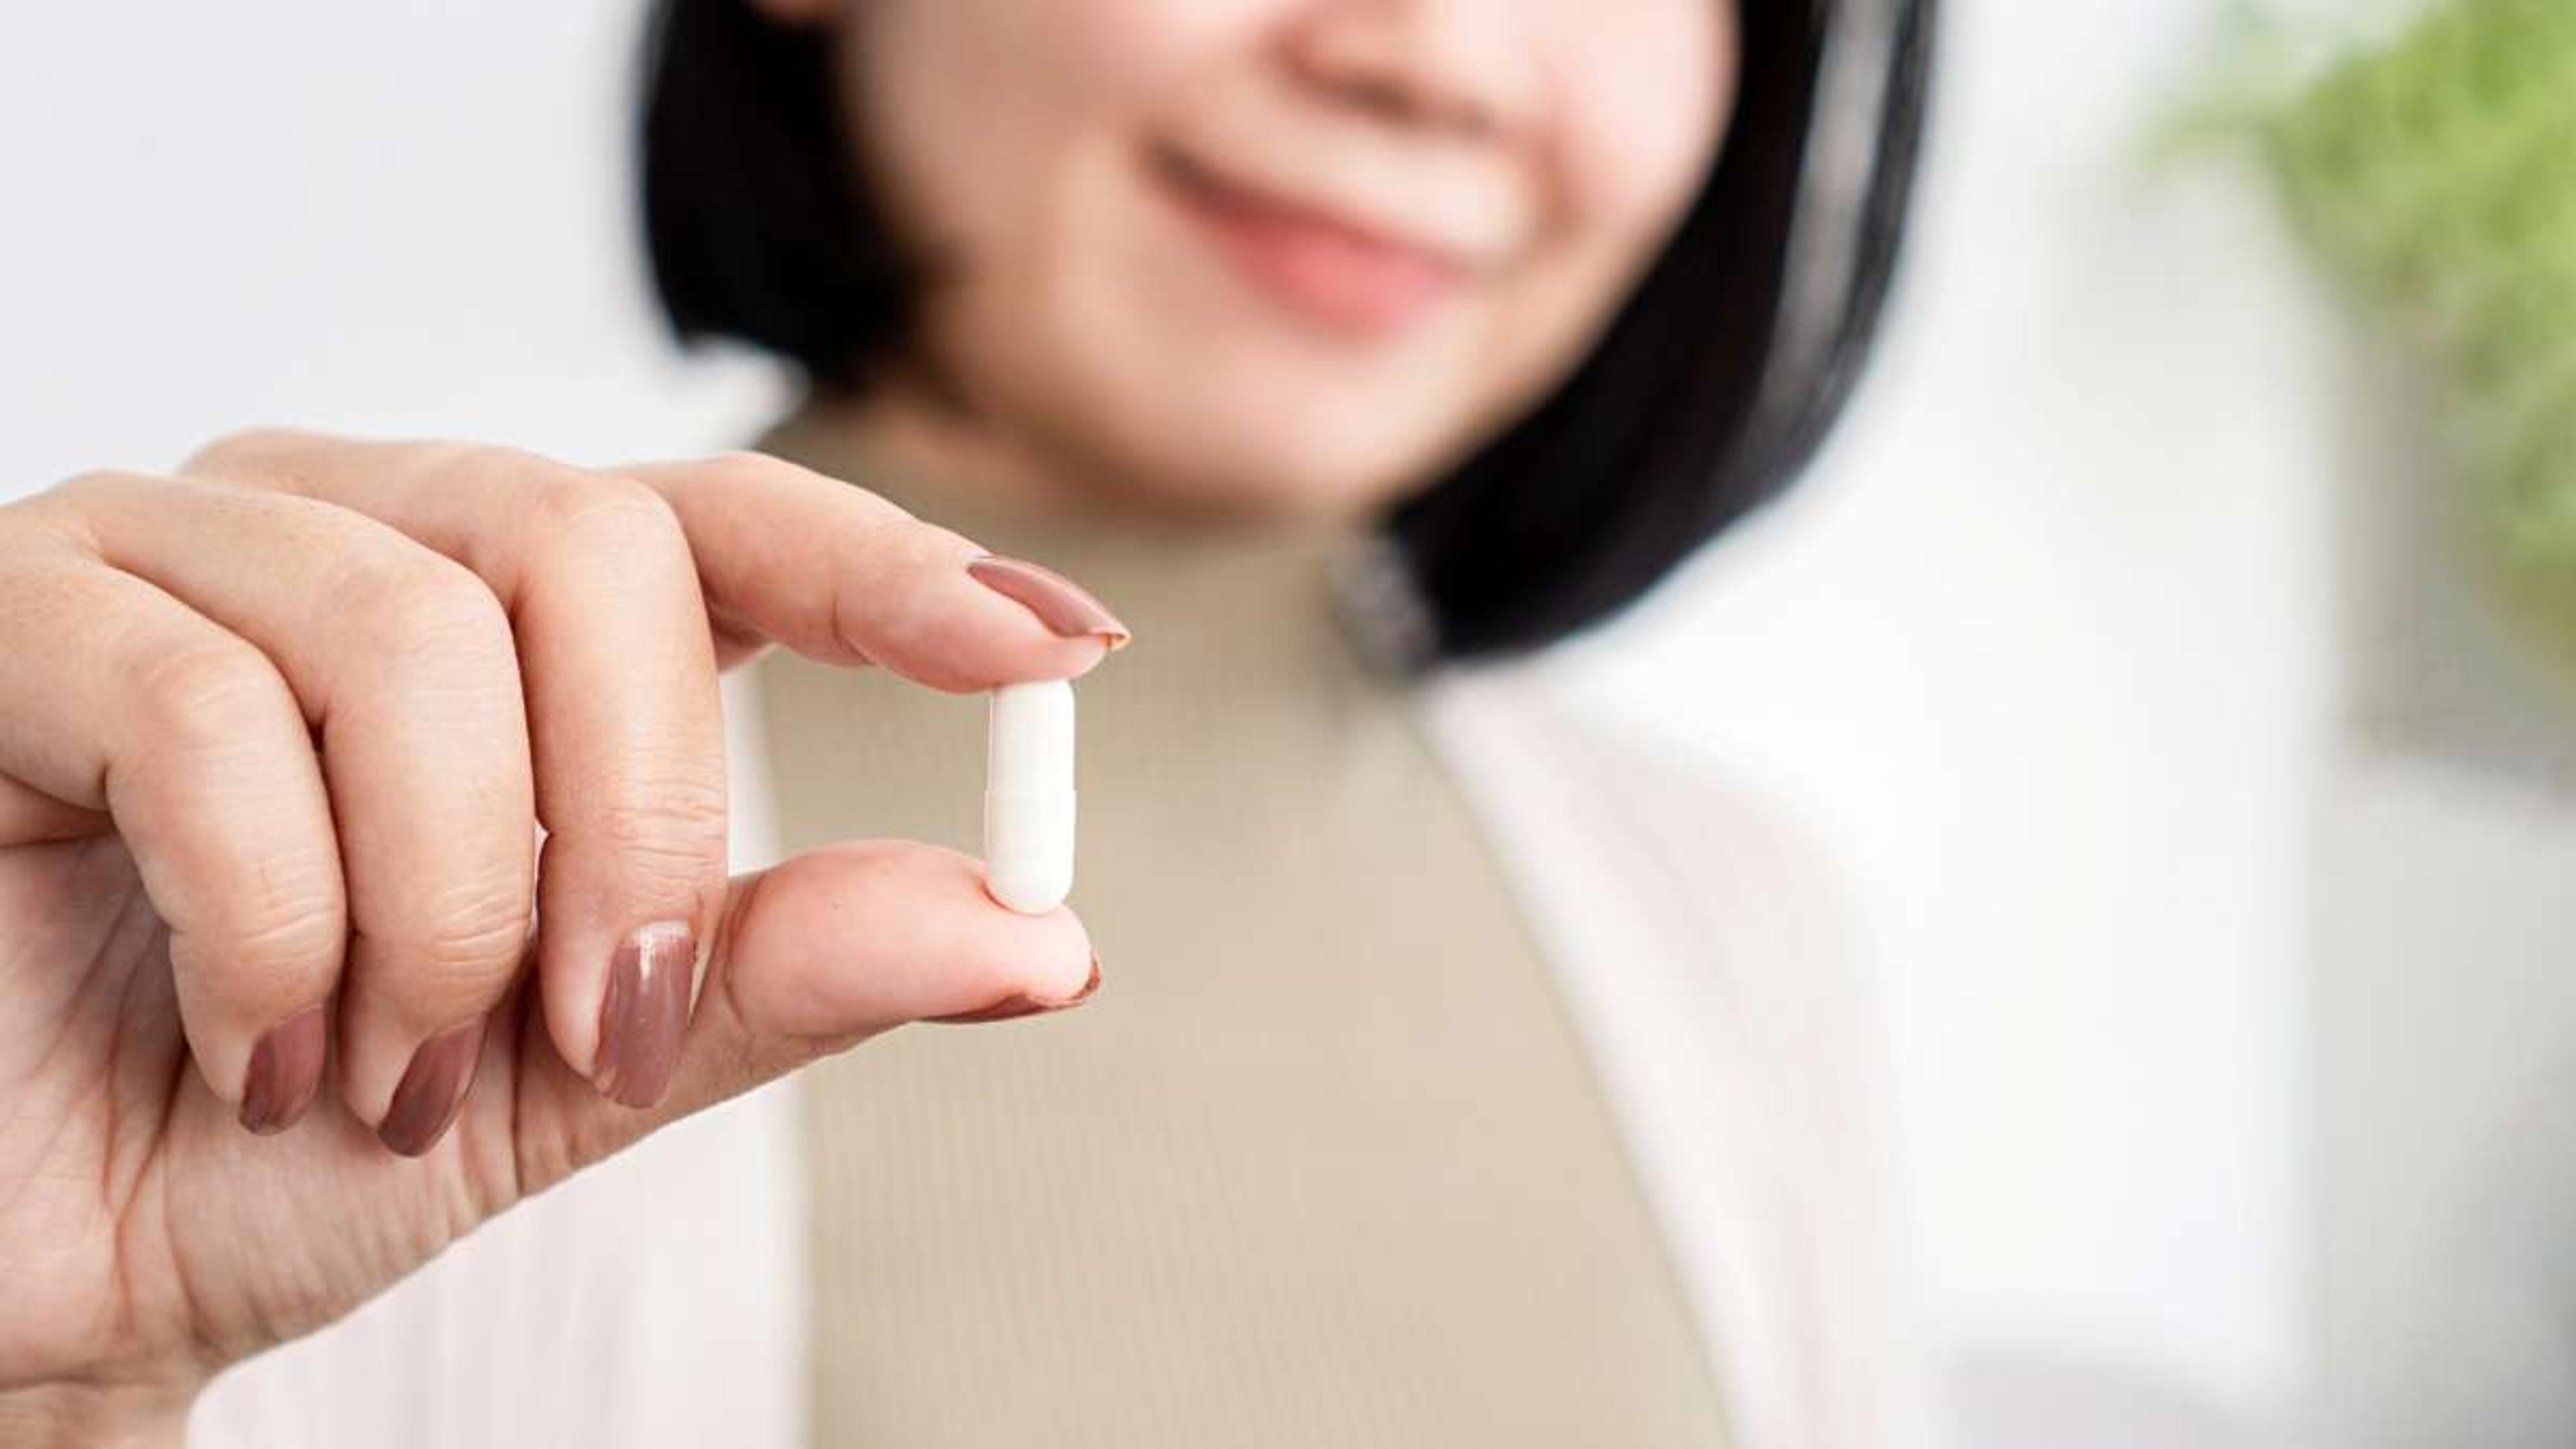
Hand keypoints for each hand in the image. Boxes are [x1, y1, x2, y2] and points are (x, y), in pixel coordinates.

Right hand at [0, 430, 1118, 1428]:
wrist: (54, 1254)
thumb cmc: (300, 1137)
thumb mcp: (583, 1068)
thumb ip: (782, 973)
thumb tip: (1037, 936)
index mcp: (503, 616)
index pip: (722, 523)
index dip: (889, 567)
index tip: (1057, 646)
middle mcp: (349, 532)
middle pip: (592, 543)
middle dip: (634, 821)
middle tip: (595, 1030)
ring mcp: (170, 550)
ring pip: (411, 637)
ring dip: (442, 908)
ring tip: (381, 1074)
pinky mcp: (14, 615)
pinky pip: (205, 710)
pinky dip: (275, 919)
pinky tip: (254, 1039)